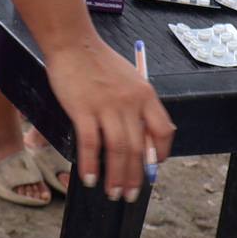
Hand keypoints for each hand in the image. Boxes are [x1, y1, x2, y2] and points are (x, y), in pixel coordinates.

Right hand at [44, 37, 173, 198]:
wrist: (73, 43)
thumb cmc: (97, 61)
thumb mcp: (128, 79)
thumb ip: (137, 104)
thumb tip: (138, 134)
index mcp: (145, 95)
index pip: (163, 131)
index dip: (160, 154)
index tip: (152, 168)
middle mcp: (131, 102)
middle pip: (139, 148)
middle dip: (136, 176)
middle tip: (131, 195)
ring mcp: (107, 106)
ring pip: (119, 150)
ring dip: (117, 177)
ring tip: (113, 193)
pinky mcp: (83, 109)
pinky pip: (91, 143)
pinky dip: (91, 164)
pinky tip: (90, 178)